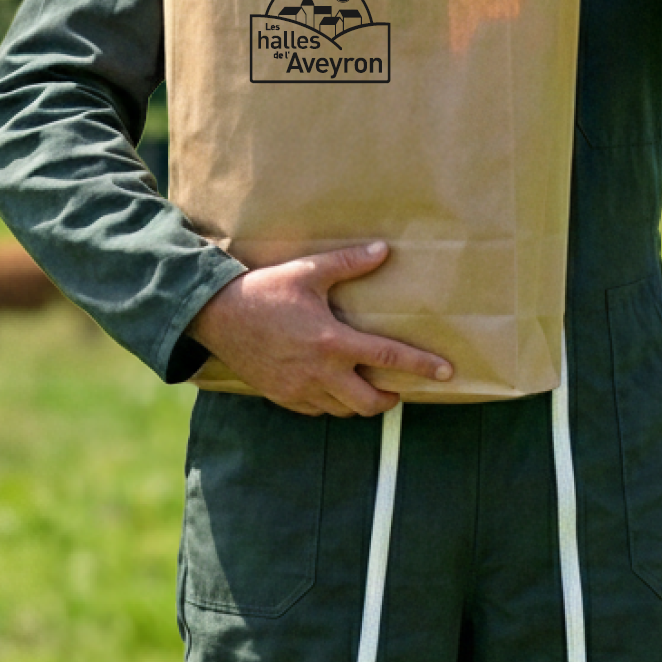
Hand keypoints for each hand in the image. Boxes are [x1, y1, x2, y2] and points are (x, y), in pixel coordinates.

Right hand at [184, 242, 452, 416]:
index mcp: (332, 342)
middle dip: (391, 398)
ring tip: (370, 387)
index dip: (422, 367)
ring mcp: (299, 389)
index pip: (389, 358)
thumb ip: (349, 263)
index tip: (447, 373)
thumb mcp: (308, 271)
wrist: (214, 316)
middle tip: (400, 387)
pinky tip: (335, 388)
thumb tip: (384, 250)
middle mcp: (320, 372)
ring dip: (362, 403)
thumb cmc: (264, 291)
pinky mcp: (282, 397)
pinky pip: (317, 411)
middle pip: (370, 402)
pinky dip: (333, 404)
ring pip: (344, 411)